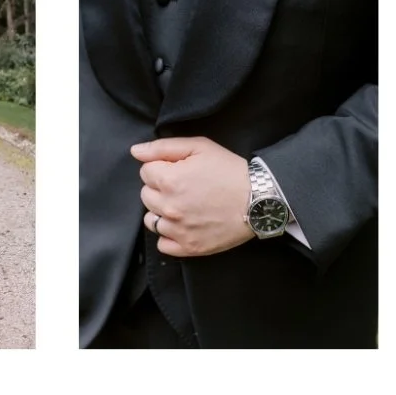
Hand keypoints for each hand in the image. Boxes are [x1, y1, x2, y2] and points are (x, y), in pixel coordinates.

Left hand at [132, 137, 253, 256]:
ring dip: (163, 212)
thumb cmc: (231, 170)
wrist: (259, 199)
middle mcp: (169, 207)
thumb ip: (163, 147)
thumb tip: (136, 152)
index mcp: (169, 180)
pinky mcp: (189, 247)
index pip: (145, 172)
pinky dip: (170, 235)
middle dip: (160, 188)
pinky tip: (184, 225)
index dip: (162, 167)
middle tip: (185, 186)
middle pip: (146, 195)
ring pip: (152, 220)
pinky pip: (163, 244)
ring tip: (184, 206)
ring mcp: (178, 230)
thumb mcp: (200, 147)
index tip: (180, 170)